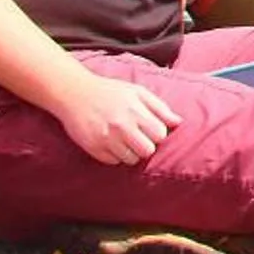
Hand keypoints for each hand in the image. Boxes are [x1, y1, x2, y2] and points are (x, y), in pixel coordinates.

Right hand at [49, 73, 181, 166]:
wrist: (74, 94)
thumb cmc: (110, 91)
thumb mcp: (137, 92)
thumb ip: (160, 107)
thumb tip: (178, 122)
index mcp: (135, 111)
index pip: (160, 135)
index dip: (158, 133)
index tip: (151, 129)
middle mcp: (121, 127)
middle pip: (147, 151)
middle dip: (146, 146)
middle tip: (139, 137)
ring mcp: (106, 139)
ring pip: (130, 160)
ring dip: (131, 152)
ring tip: (124, 139)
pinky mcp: (93, 149)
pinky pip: (113, 162)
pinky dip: (115, 155)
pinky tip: (111, 142)